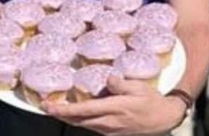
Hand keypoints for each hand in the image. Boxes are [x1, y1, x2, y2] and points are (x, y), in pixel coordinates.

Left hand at [43, 76, 187, 135]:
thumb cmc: (152, 101)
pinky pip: (91, 126)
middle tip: (43, 106)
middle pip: (77, 120)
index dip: (63, 109)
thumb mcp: (139, 87)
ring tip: (55, 108)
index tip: (48, 106)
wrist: (164, 119)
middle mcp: (108, 123)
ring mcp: (109, 130)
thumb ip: (121, 84)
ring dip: (68, 117)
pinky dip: (79, 119)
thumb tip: (107, 78)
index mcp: (113, 109)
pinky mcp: (111, 133)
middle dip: (59, 114)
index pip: (82, 111)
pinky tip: (75, 113)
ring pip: (82, 125)